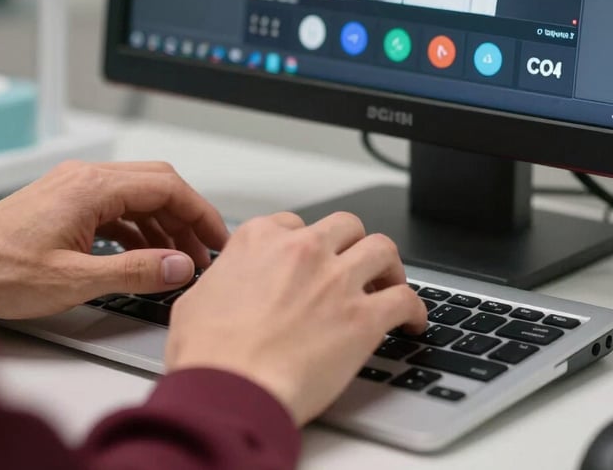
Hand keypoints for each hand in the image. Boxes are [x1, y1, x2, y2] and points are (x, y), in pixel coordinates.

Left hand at [0, 159, 228, 318]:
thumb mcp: (74, 280)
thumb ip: (135, 270)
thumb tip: (179, 266)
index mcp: (93, 187)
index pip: (168, 186)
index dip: (201, 213)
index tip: (218, 238)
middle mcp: (86, 178)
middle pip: (158, 184)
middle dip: (186, 216)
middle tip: (204, 250)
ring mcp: (75, 187)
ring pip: (138, 194)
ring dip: (163, 224)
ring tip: (178, 259)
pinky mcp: (65, 202)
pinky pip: (116, 205)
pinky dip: (138, 227)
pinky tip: (144, 254)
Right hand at [165, 211, 426, 425]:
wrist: (229, 389)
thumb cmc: (208, 353)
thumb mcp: (198, 298)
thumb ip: (224, 278)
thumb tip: (229, 284)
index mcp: (261, 240)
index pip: (294, 223)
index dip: (305, 242)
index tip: (310, 259)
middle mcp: (303, 250)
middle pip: (345, 226)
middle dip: (352, 244)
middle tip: (354, 266)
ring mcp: (336, 280)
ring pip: (382, 249)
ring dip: (388, 266)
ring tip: (389, 282)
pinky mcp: (363, 318)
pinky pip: (405, 299)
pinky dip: (414, 308)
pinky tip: (412, 321)